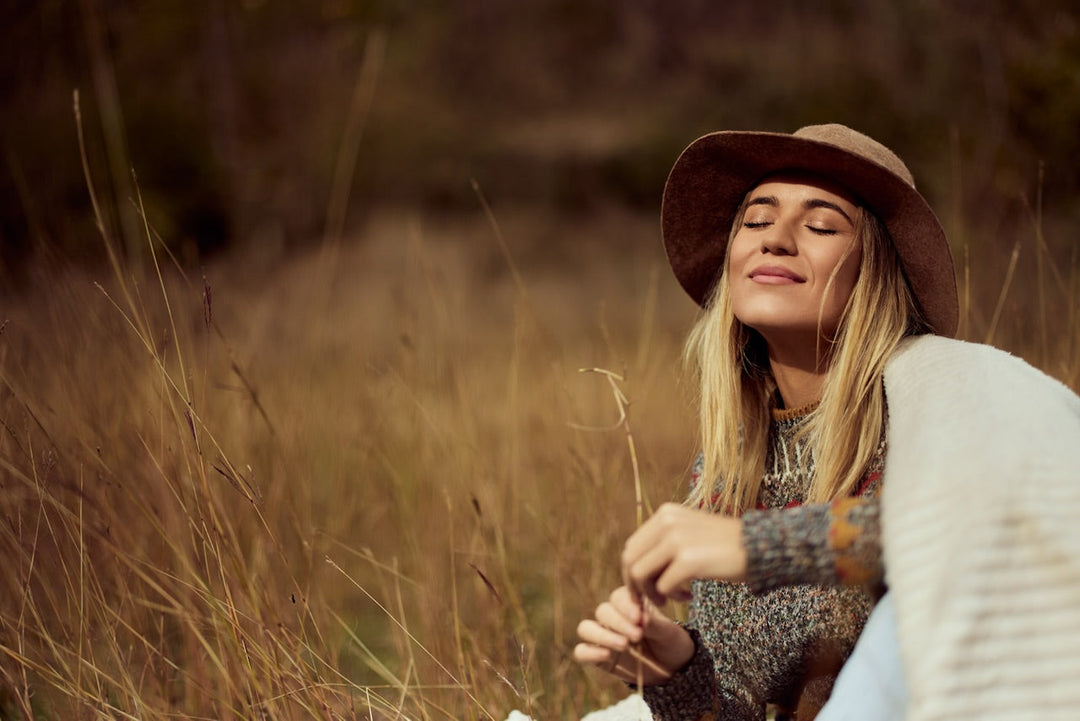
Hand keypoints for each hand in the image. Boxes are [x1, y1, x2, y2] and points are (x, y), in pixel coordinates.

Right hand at [573, 586, 694, 684]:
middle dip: (618, 623)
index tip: (639, 618)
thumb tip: (641, 617)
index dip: (625, 605)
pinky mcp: (598, 657)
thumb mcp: (669, 634)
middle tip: (637, 636)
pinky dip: (589, 652)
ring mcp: (603, 637)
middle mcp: (613, 618)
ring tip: (624, 645)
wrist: (673, 670)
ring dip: (602, 635)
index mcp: (630, 605)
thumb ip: (655, 624)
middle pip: (602, 611)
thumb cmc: (671, 644)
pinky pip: (581, 651)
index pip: (618, 597)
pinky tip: (606, 655)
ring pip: (586, 628)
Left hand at [621, 502, 746, 606]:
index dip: (631, 573)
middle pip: (630, 561)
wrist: (760, 547)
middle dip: (635, 587)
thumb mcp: (689, 532)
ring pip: (641, 575)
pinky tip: (688, 598)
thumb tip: (633, 567)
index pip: (631, 547)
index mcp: (665, 514)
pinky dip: (671, 598)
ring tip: (669, 600)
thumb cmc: (725, 546)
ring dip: (651, 594)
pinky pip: (663, 587)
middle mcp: (667, 522)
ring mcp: (676, 539)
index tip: (643, 590)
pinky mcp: (688, 560)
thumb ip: (663, 542)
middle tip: (650, 602)